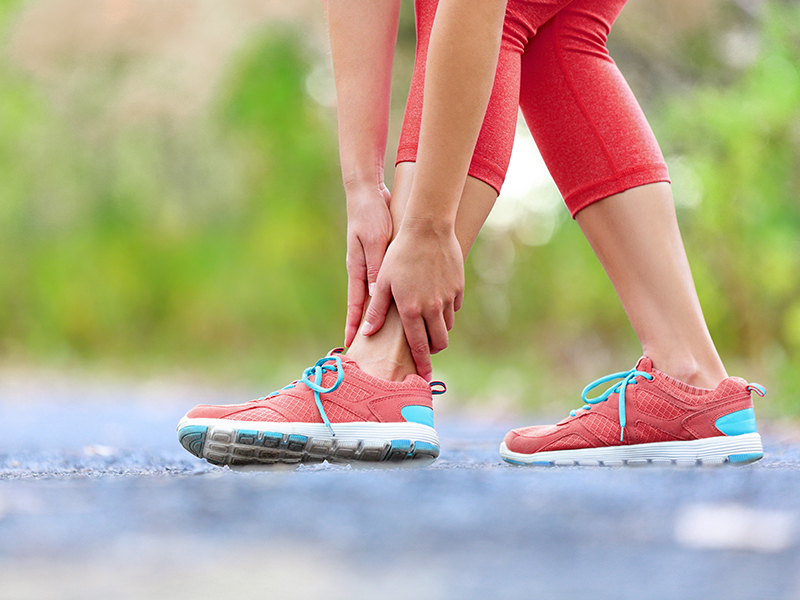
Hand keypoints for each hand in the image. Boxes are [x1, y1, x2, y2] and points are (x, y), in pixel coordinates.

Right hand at [344, 182, 392, 347]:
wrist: (368, 194)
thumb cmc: (370, 215)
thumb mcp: (374, 242)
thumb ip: (376, 267)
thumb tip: (376, 295)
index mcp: (358, 269)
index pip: (356, 305)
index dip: (354, 326)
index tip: (350, 345)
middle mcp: (364, 271)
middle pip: (367, 306)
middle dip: (367, 327)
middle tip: (370, 348)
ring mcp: (371, 265)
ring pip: (378, 297)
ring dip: (381, 315)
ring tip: (389, 335)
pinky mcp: (381, 258)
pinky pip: (387, 283)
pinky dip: (391, 296)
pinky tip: (401, 304)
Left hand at [361, 218, 463, 379]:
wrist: (427, 229)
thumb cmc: (398, 254)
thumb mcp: (382, 282)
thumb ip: (376, 309)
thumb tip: (367, 332)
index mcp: (411, 310)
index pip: (419, 347)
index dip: (422, 364)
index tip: (425, 378)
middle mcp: (432, 308)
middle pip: (439, 342)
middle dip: (432, 350)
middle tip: (424, 348)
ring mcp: (447, 298)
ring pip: (447, 326)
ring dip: (439, 329)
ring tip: (427, 322)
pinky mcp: (458, 287)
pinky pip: (454, 307)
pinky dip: (446, 310)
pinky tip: (436, 301)